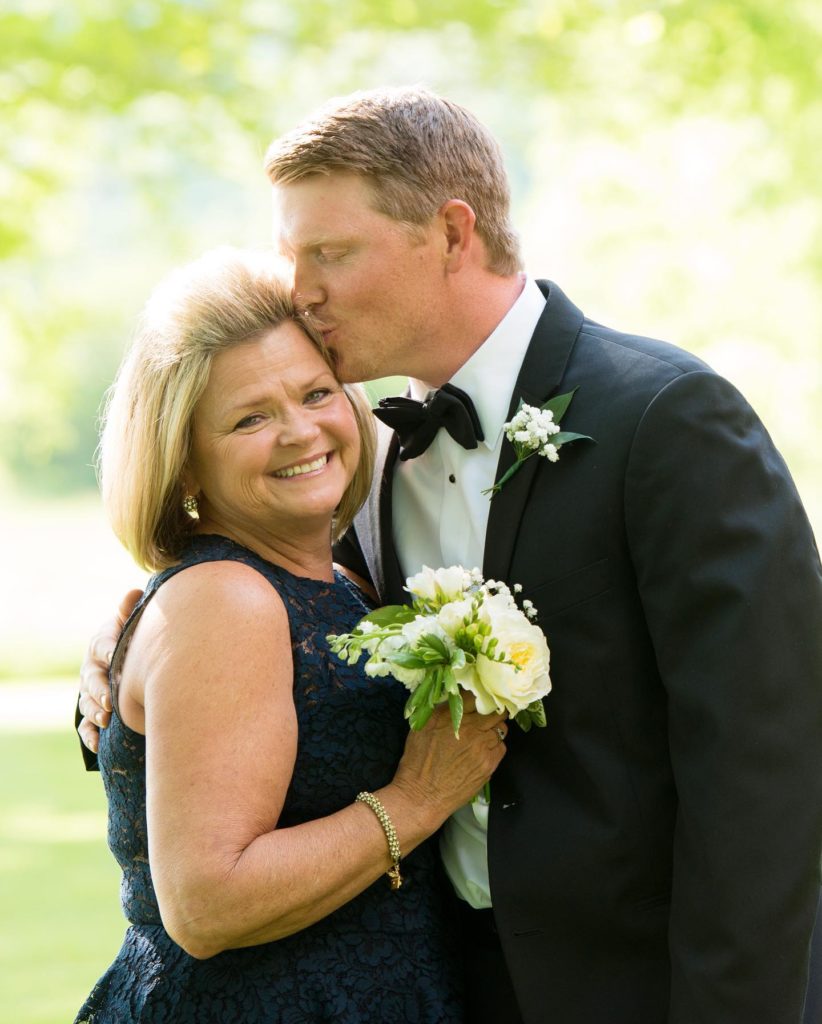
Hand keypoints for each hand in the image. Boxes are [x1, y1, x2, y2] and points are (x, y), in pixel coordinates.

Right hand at [77, 589, 142, 752]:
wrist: (124, 660)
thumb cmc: (130, 639)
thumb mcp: (129, 624)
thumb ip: (129, 612)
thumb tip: (133, 592)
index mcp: (101, 644)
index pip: (101, 645)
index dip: (107, 650)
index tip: (113, 656)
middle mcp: (91, 669)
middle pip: (90, 679)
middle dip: (99, 689)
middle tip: (110, 699)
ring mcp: (89, 692)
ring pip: (87, 703)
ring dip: (95, 712)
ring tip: (106, 719)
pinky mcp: (91, 712)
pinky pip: (85, 727)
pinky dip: (90, 736)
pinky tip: (97, 744)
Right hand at [391, 694, 507, 827]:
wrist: (422, 796)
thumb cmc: (417, 762)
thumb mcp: (421, 726)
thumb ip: (441, 709)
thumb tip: (457, 698)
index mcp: (450, 715)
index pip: (476, 695)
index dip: (480, 697)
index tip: (480, 701)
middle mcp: (469, 727)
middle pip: (495, 710)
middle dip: (493, 712)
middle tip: (487, 717)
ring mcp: (482, 745)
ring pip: (501, 728)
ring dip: (493, 730)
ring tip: (482, 738)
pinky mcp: (490, 763)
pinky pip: (501, 747)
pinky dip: (494, 747)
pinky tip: (482, 754)